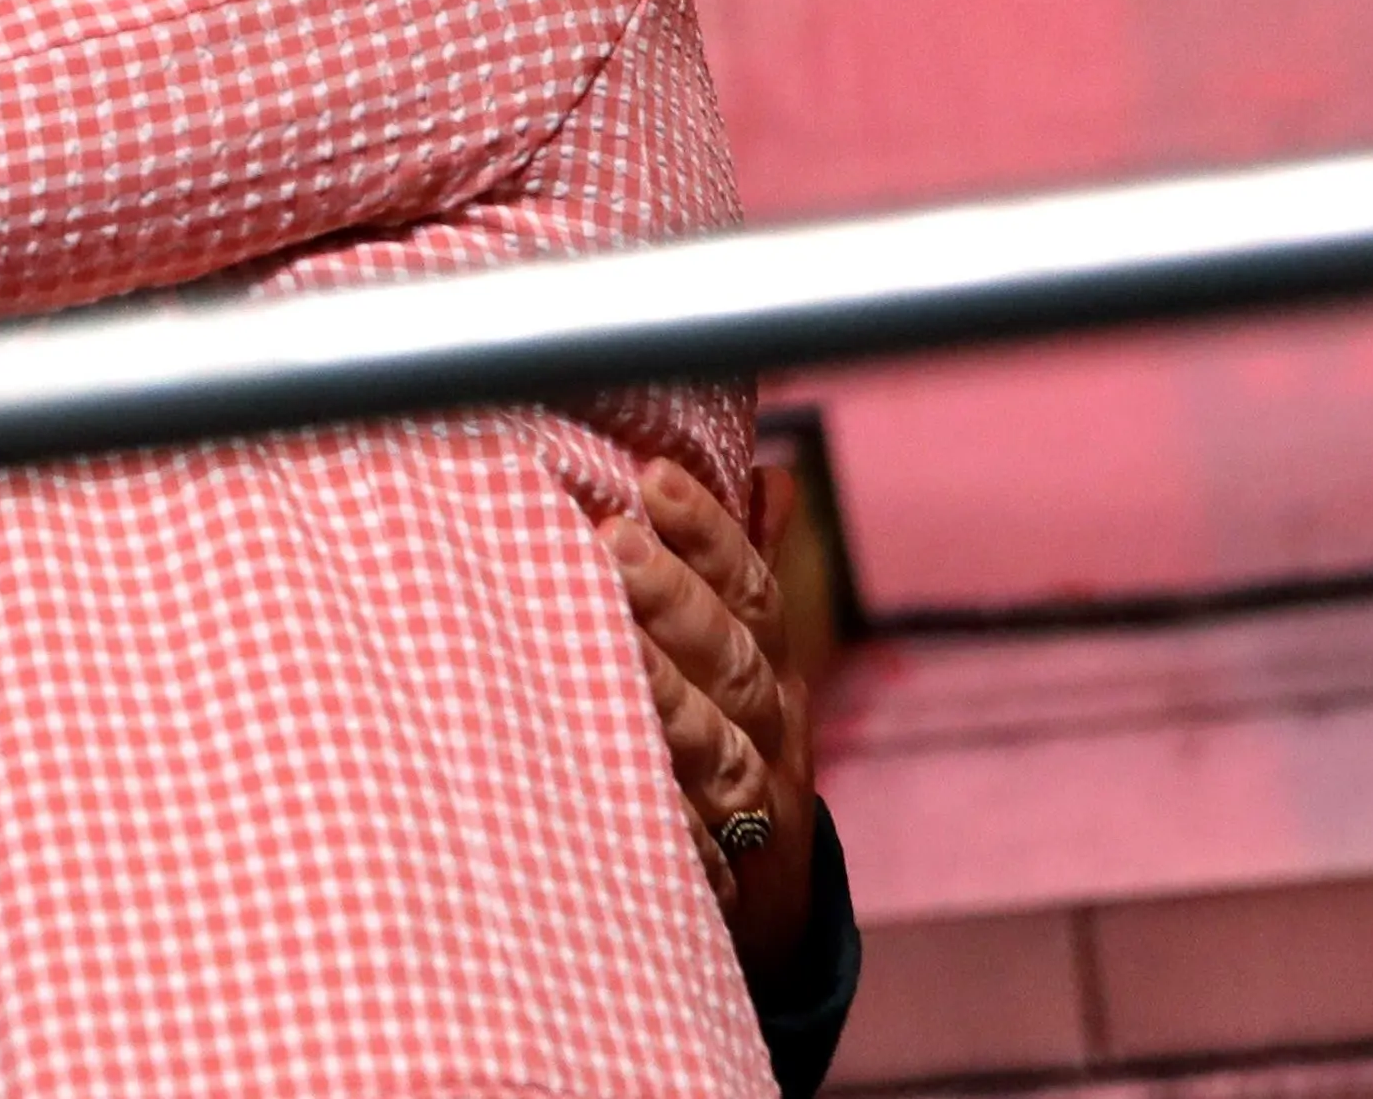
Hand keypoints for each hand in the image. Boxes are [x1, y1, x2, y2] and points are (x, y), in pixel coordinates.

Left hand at [611, 453, 821, 974]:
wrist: (768, 900)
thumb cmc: (737, 741)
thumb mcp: (752, 656)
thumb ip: (749, 566)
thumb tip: (769, 473)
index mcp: (770, 667)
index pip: (748, 588)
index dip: (708, 532)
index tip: (653, 475)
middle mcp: (767, 728)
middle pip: (729, 657)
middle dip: (675, 596)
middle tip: (613, 534)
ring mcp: (745, 803)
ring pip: (714, 744)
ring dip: (663, 691)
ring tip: (609, 637)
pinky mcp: (715, 872)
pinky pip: (687, 841)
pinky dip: (660, 812)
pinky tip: (602, 771)